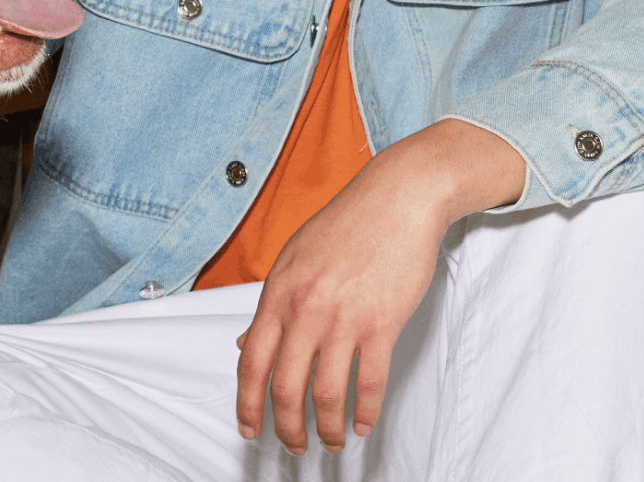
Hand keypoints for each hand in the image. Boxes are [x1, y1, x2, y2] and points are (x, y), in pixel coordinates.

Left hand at [234, 119, 524, 453]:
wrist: (396, 198)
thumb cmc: (346, 223)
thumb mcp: (294, 257)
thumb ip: (271, 304)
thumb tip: (247, 343)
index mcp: (279, 291)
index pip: (252, 361)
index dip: (247, 403)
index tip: (248, 427)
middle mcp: (306, 308)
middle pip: (285, 388)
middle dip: (285, 428)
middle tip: (291, 445)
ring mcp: (344, 318)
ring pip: (326, 395)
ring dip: (326, 429)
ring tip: (329, 441)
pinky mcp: (382, 323)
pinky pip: (369, 383)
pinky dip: (364, 412)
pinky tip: (362, 423)